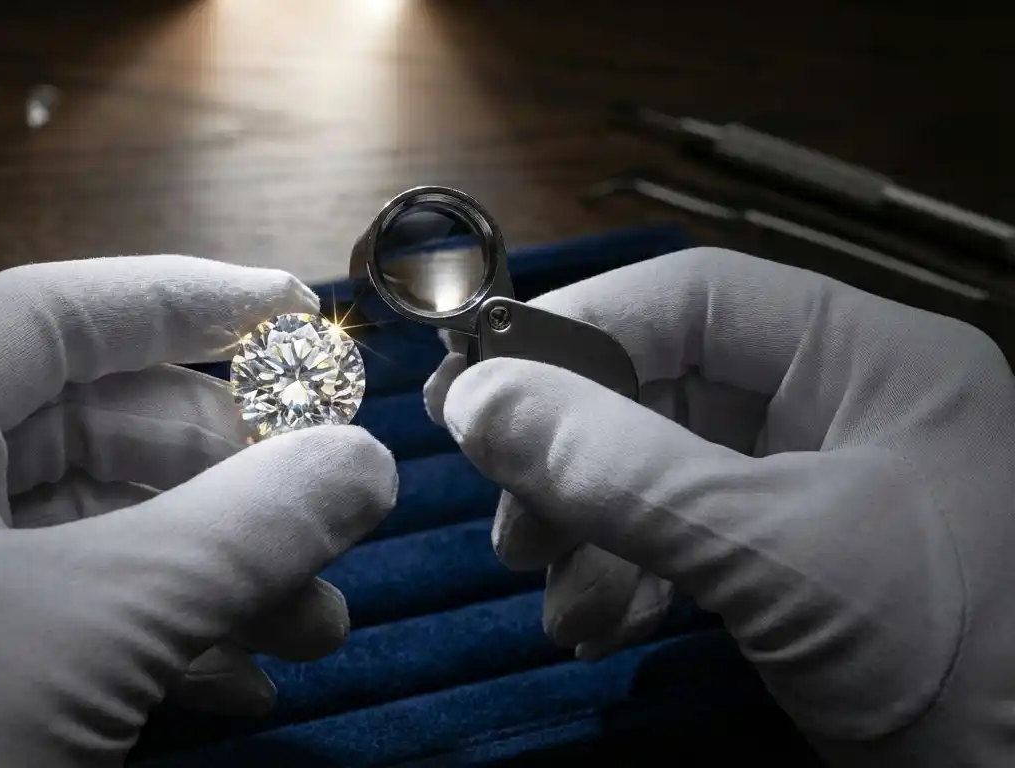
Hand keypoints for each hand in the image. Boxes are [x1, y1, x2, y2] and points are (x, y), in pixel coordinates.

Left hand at [0, 256, 396, 766]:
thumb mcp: (94, 630)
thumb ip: (241, 533)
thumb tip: (367, 465)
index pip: (47, 319)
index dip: (181, 302)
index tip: (296, 312)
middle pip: (87, 434)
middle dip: (223, 479)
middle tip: (327, 509)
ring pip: (92, 540)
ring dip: (214, 574)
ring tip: (317, 627)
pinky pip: (68, 624)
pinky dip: (162, 643)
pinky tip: (245, 686)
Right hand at [426, 248, 1013, 764]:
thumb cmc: (948, 652)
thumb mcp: (772, 551)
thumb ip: (618, 470)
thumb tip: (475, 402)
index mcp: (870, 358)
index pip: (693, 299)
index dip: (575, 331)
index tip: (475, 389)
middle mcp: (841, 408)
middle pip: (663, 390)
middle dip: (574, 458)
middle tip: (508, 519)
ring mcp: (817, 493)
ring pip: (660, 472)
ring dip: (587, 529)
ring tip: (551, 590)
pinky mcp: (796, 570)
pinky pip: (683, 543)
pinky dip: (625, 579)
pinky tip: (596, 625)